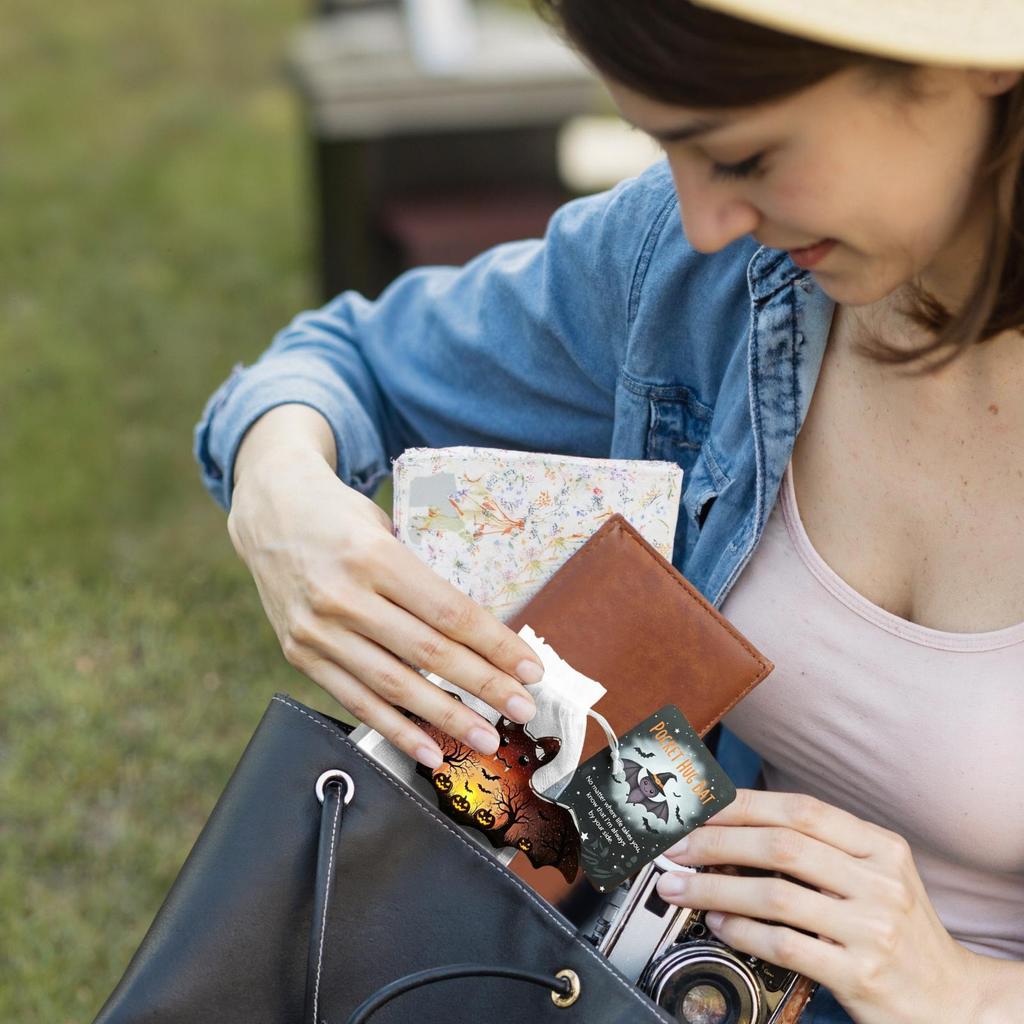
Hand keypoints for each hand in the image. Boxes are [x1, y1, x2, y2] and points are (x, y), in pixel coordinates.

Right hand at [227, 440, 543, 768]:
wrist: (271, 509)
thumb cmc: (342, 516)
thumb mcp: (386, 527)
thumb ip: (423, 577)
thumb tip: (481, 632)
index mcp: (375, 556)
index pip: (449, 612)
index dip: (495, 645)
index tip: (530, 669)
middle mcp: (343, 596)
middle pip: (428, 652)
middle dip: (483, 686)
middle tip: (523, 709)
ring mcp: (317, 630)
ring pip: (393, 686)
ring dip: (446, 717)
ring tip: (486, 737)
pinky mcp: (300, 654)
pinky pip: (355, 701)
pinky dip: (395, 730)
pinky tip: (429, 750)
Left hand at [655, 789, 977, 1023]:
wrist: (954, 1001)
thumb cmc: (899, 931)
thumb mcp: (877, 876)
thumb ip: (821, 849)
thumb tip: (737, 827)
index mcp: (881, 847)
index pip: (801, 809)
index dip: (743, 804)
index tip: (700, 807)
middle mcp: (879, 882)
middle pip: (781, 846)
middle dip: (717, 842)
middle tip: (676, 847)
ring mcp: (872, 929)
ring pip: (775, 894)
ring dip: (714, 888)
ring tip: (679, 888)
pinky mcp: (860, 974)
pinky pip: (784, 945)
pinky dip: (741, 932)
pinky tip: (718, 925)